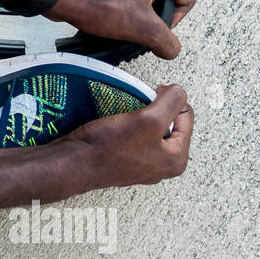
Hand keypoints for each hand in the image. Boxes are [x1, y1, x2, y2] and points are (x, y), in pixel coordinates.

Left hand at [47, 0, 196, 58]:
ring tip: (125, 21)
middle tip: (141, 27)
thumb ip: (166, 41)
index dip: (175, 20)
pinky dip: (126, 1)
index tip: (158, 31)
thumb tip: (171, 49)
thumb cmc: (98, 2)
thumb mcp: (142, 28)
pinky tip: (113, 14)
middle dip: (157, 14)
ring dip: (141, 9)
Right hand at [62, 84, 193, 190]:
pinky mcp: (125, 161)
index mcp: (176, 159)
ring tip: (126, 116)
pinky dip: (128, 126)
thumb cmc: (107, 149)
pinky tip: (117, 126)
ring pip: (151, 128)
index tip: (150, 97)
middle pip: (169, 122)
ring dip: (140, 117)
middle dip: (155, 109)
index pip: (186, 115)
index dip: (169, 99)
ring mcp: (143, 165)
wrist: (73, 164)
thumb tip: (180, 92)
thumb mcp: (149, 119)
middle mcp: (162, 166)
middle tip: (138, 108)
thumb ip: (172, 101)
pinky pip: (135, 136)